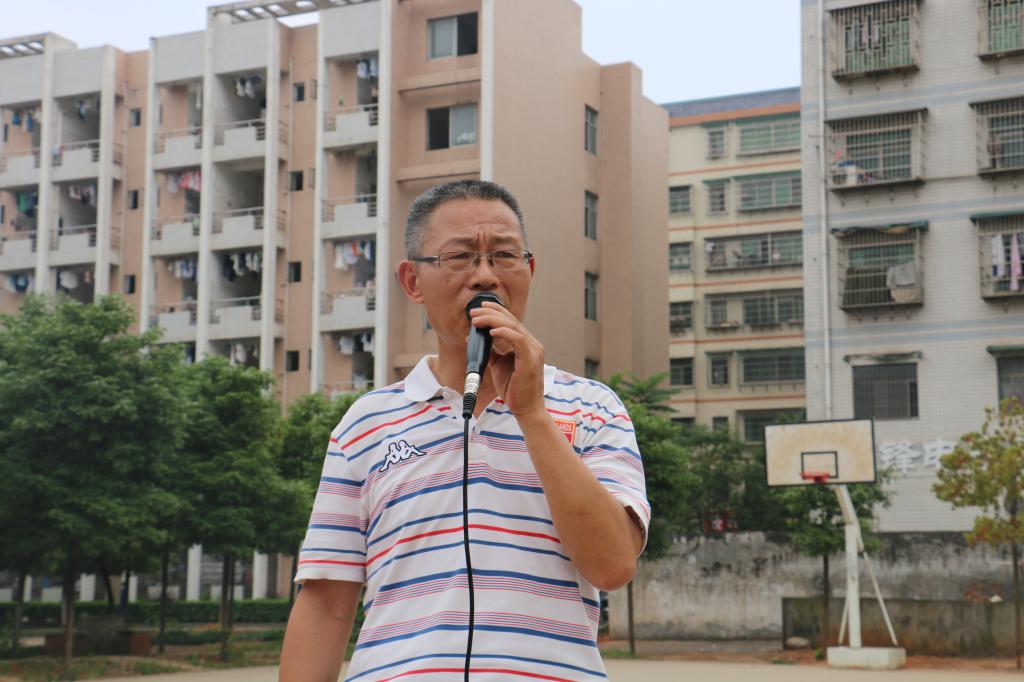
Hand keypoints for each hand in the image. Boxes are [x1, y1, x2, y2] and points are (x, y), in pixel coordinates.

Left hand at [469, 301, 544, 417]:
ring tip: (476, 321)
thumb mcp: (498, 365)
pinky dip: (503, 333)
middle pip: (511, 321)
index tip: (480, 308)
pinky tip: (491, 332)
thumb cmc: (514, 389)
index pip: (511, 321)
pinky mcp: (530, 360)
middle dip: (490, 313)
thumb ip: (492, 351)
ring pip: (513, 327)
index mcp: (526, 344)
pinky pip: (517, 340)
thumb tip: (476, 339)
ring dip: (493, 321)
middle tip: (473, 313)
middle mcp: (532, 344)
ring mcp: (533, 351)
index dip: (496, 311)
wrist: (526, 409)